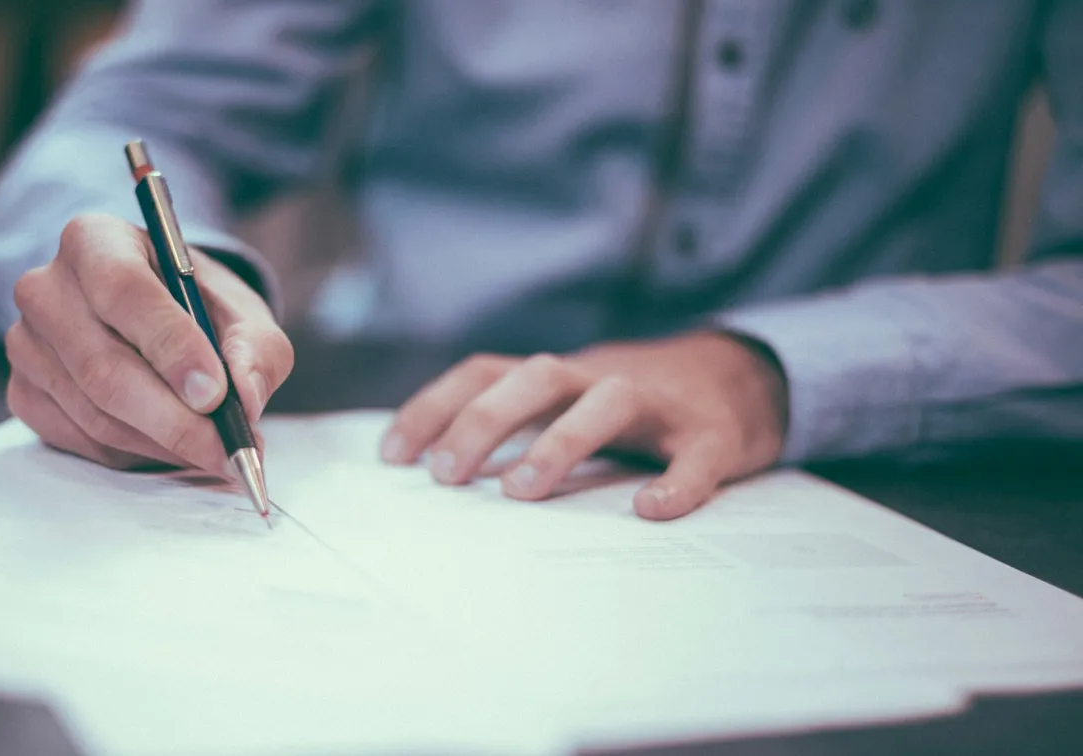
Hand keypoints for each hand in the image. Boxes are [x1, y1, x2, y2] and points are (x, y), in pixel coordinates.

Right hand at [4, 213, 292, 471]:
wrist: (154, 319)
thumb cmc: (197, 307)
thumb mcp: (242, 313)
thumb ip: (255, 349)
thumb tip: (246, 398)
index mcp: (95, 240)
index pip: (123, 290)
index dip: (170, 346)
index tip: (215, 393)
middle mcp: (46, 288)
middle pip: (103, 366)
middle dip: (174, 419)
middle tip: (226, 449)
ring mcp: (26, 344)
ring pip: (95, 412)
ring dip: (162, 443)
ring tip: (214, 452)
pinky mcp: (23, 392)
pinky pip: (81, 439)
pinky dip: (135, 454)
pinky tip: (172, 447)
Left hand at [380, 333, 787, 518]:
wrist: (743, 377)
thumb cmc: (633, 405)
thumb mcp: (568, 402)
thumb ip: (516, 426)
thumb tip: (437, 473)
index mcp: (558, 376)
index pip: (485, 373)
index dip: (435, 406)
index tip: (393, 456)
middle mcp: (600, 377)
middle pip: (536, 377)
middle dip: (484, 421)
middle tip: (446, 476)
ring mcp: (659, 403)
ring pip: (608, 402)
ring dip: (560, 441)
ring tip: (521, 491)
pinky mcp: (713, 434)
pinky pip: (695, 455)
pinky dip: (676, 481)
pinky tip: (651, 510)